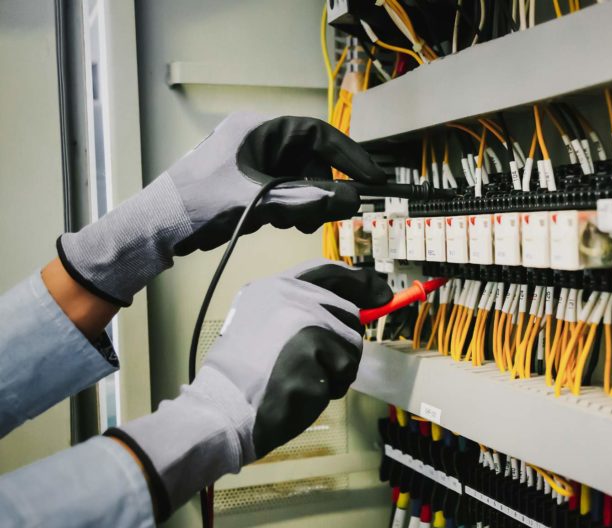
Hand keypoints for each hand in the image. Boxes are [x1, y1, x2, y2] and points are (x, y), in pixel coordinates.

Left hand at [57, 113, 384, 305]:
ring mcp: (250, 163)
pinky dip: (290, 209)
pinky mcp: (246, 184)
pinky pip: (284, 192)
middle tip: (332, 212)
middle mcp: (256, 141)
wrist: (155, 229)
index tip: (372, 176)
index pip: (317, 134)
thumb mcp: (260, 202)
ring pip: (299, 179)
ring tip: (296, 223)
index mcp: (257, 130)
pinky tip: (280, 223)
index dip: (349, 156)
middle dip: (323, 188)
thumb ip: (309, 200)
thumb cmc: (194, 206)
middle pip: (311, 159)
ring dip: (306, 203)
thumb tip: (350, 199)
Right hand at [105, 260, 391, 519]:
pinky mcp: (316, 350)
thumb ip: (299, 313)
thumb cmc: (242, 378)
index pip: (327, 272)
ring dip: (337, 370)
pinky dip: (331, 388)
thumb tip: (354, 312)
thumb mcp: (261, 326)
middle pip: (348, 313)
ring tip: (301, 379)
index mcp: (273, 288)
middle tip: (317, 367)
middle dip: (342, 345)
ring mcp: (305, 321)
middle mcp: (292, 297)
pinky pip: (345, 371)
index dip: (358, 281)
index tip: (380, 293)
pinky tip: (302, 391)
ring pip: (352, 345)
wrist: (223, 409)